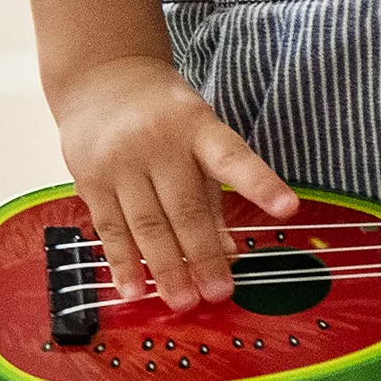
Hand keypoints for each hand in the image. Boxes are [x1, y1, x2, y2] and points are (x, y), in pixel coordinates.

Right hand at [54, 51, 295, 308]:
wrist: (102, 79)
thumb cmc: (163, 116)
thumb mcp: (198, 137)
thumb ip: (213, 194)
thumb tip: (228, 253)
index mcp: (198, 129)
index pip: (232, 159)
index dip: (261, 184)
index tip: (289, 209)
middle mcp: (158, 144)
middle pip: (184, 208)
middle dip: (202, 255)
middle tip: (219, 292)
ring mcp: (121, 162)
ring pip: (145, 224)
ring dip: (165, 268)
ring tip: (182, 302)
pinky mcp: (91, 179)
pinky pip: (109, 227)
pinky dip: (123, 262)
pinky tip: (134, 290)